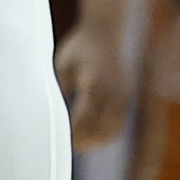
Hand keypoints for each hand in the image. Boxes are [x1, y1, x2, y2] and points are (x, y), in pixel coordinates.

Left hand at [56, 24, 133, 150]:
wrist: (104, 32)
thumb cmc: (78, 48)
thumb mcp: (63, 66)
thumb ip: (61, 90)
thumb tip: (53, 115)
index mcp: (94, 84)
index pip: (84, 119)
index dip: (73, 134)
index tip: (61, 141)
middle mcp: (112, 91)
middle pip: (100, 128)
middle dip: (85, 141)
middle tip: (68, 147)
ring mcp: (122, 95)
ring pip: (112, 130)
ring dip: (97, 141)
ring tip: (80, 145)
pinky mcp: (126, 97)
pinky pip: (118, 123)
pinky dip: (107, 134)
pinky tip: (93, 137)